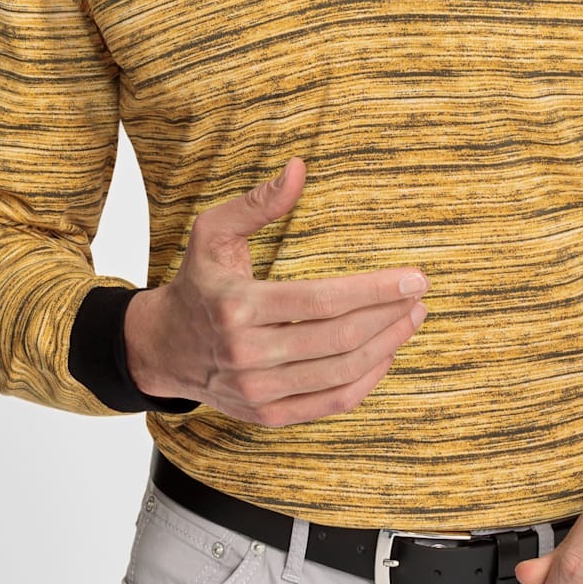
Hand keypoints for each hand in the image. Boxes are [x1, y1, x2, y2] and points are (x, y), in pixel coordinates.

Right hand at [123, 157, 428, 424]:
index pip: (322, 300)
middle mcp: (247, 354)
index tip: (414, 278)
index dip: (375, 290)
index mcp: (236, 305)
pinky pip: (331, 403)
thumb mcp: (214, 233)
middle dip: (390, 316)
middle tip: (420, 295)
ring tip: (412, 320)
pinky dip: (367, 382)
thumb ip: (258, 202)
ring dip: (387, 346)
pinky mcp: (268, 415)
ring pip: (341, 374)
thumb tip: (299, 168)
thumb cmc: (198, 283)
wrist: (163, 348)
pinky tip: (387, 354)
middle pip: (339, 339)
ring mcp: (258, 391)